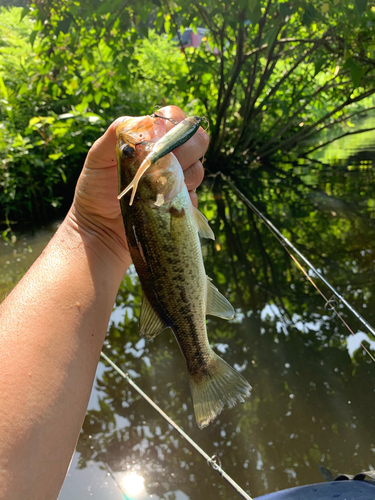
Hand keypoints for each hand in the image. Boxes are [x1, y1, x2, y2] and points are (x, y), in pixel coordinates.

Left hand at [69, 106, 208, 265]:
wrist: (99, 227)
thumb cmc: (95, 189)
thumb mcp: (98, 157)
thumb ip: (116, 134)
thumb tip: (145, 122)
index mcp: (151, 139)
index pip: (176, 117)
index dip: (174, 124)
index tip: (159, 140)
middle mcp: (169, 156)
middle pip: (197, 140)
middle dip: (185, 150)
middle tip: (160, 165)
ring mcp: (178, 181)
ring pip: (198, 170)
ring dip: (180, 178)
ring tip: (154, 189)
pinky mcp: (181, 204)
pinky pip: (193, 197)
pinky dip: (180, 201)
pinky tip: (160, 206)